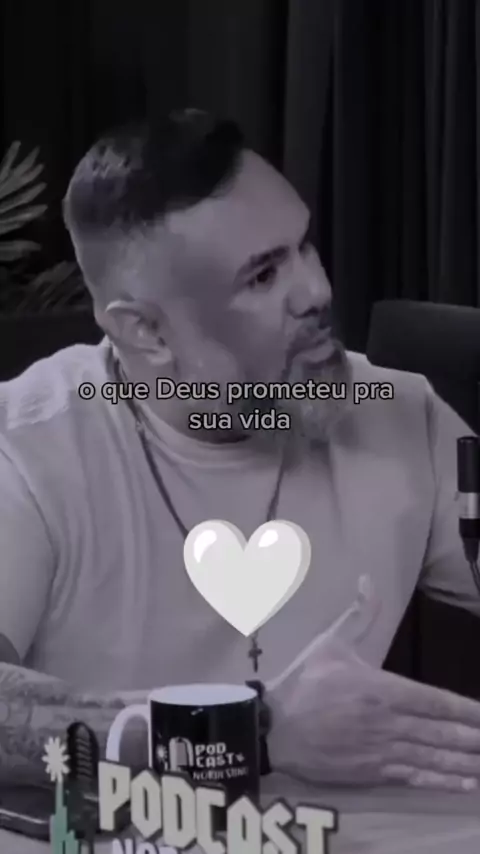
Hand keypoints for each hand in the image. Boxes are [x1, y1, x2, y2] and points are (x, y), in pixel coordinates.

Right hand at [266, 576, 479, 791]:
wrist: (274, 727)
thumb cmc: (305, 682)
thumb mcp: (331, 643)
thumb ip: (359, 615)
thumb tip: (368, 579)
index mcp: (380, 688)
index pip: (434, 700)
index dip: (466, 710)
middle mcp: (387, 722)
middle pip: (441, 732)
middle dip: (473, 738)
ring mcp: (382, 751)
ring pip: (433, 757)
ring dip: (465, 762)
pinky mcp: (373, 773)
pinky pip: (415, 778)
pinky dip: (442, 781)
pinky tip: (466, 784)